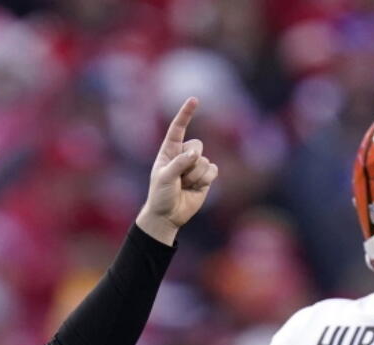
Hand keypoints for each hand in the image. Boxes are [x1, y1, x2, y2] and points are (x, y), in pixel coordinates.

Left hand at [136, 97, 218, 245]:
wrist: (168, 216)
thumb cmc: (160, 195)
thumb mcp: (164, 178)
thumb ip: (178, 164)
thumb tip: (196, 154)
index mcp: (169, 150)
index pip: (178, 128)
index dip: (186, 113)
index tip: (194, 99)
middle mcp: (183, 154)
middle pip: (197, 145)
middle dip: (190, 162)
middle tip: (179, 178)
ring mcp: (195, 165)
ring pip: (205, 161)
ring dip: (195, 176)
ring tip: (184, 186)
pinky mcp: (206, 176)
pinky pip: (213, 170)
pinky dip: (205, 180)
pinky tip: (195, 189)